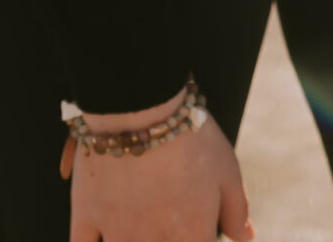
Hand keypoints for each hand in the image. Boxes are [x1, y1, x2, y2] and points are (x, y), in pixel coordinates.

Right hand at [63, 83, 253, 241]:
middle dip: (163, 241)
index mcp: (191, 238)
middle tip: (162, 217)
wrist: (140, 104)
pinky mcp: (87, 216)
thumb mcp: (226, 169)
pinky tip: (100, 239)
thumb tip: (245, 237)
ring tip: (137, 228)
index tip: (192, 230)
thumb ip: (236, 209)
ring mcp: (118, 233)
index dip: (196, 241)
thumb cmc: (190, 135)